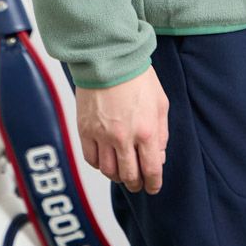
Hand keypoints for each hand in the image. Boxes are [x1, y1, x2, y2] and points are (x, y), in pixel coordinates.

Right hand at [75, 64, 168, 194]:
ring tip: (121, 172)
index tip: (153, 187)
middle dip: (136, 183)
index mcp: (146, 130)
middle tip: (137, 183)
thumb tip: (159, 156)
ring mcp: (102, 135)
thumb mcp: (160, 102)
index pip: (151, 169)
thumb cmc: (137, 75)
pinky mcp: (85, 130)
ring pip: (108, 171)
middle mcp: (123, 137)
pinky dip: (98, 165)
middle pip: (129, 175)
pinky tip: (105, 160)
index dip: (153, 183)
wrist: (108, 57)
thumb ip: (161, 132)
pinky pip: (91, 159)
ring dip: (117, 176)